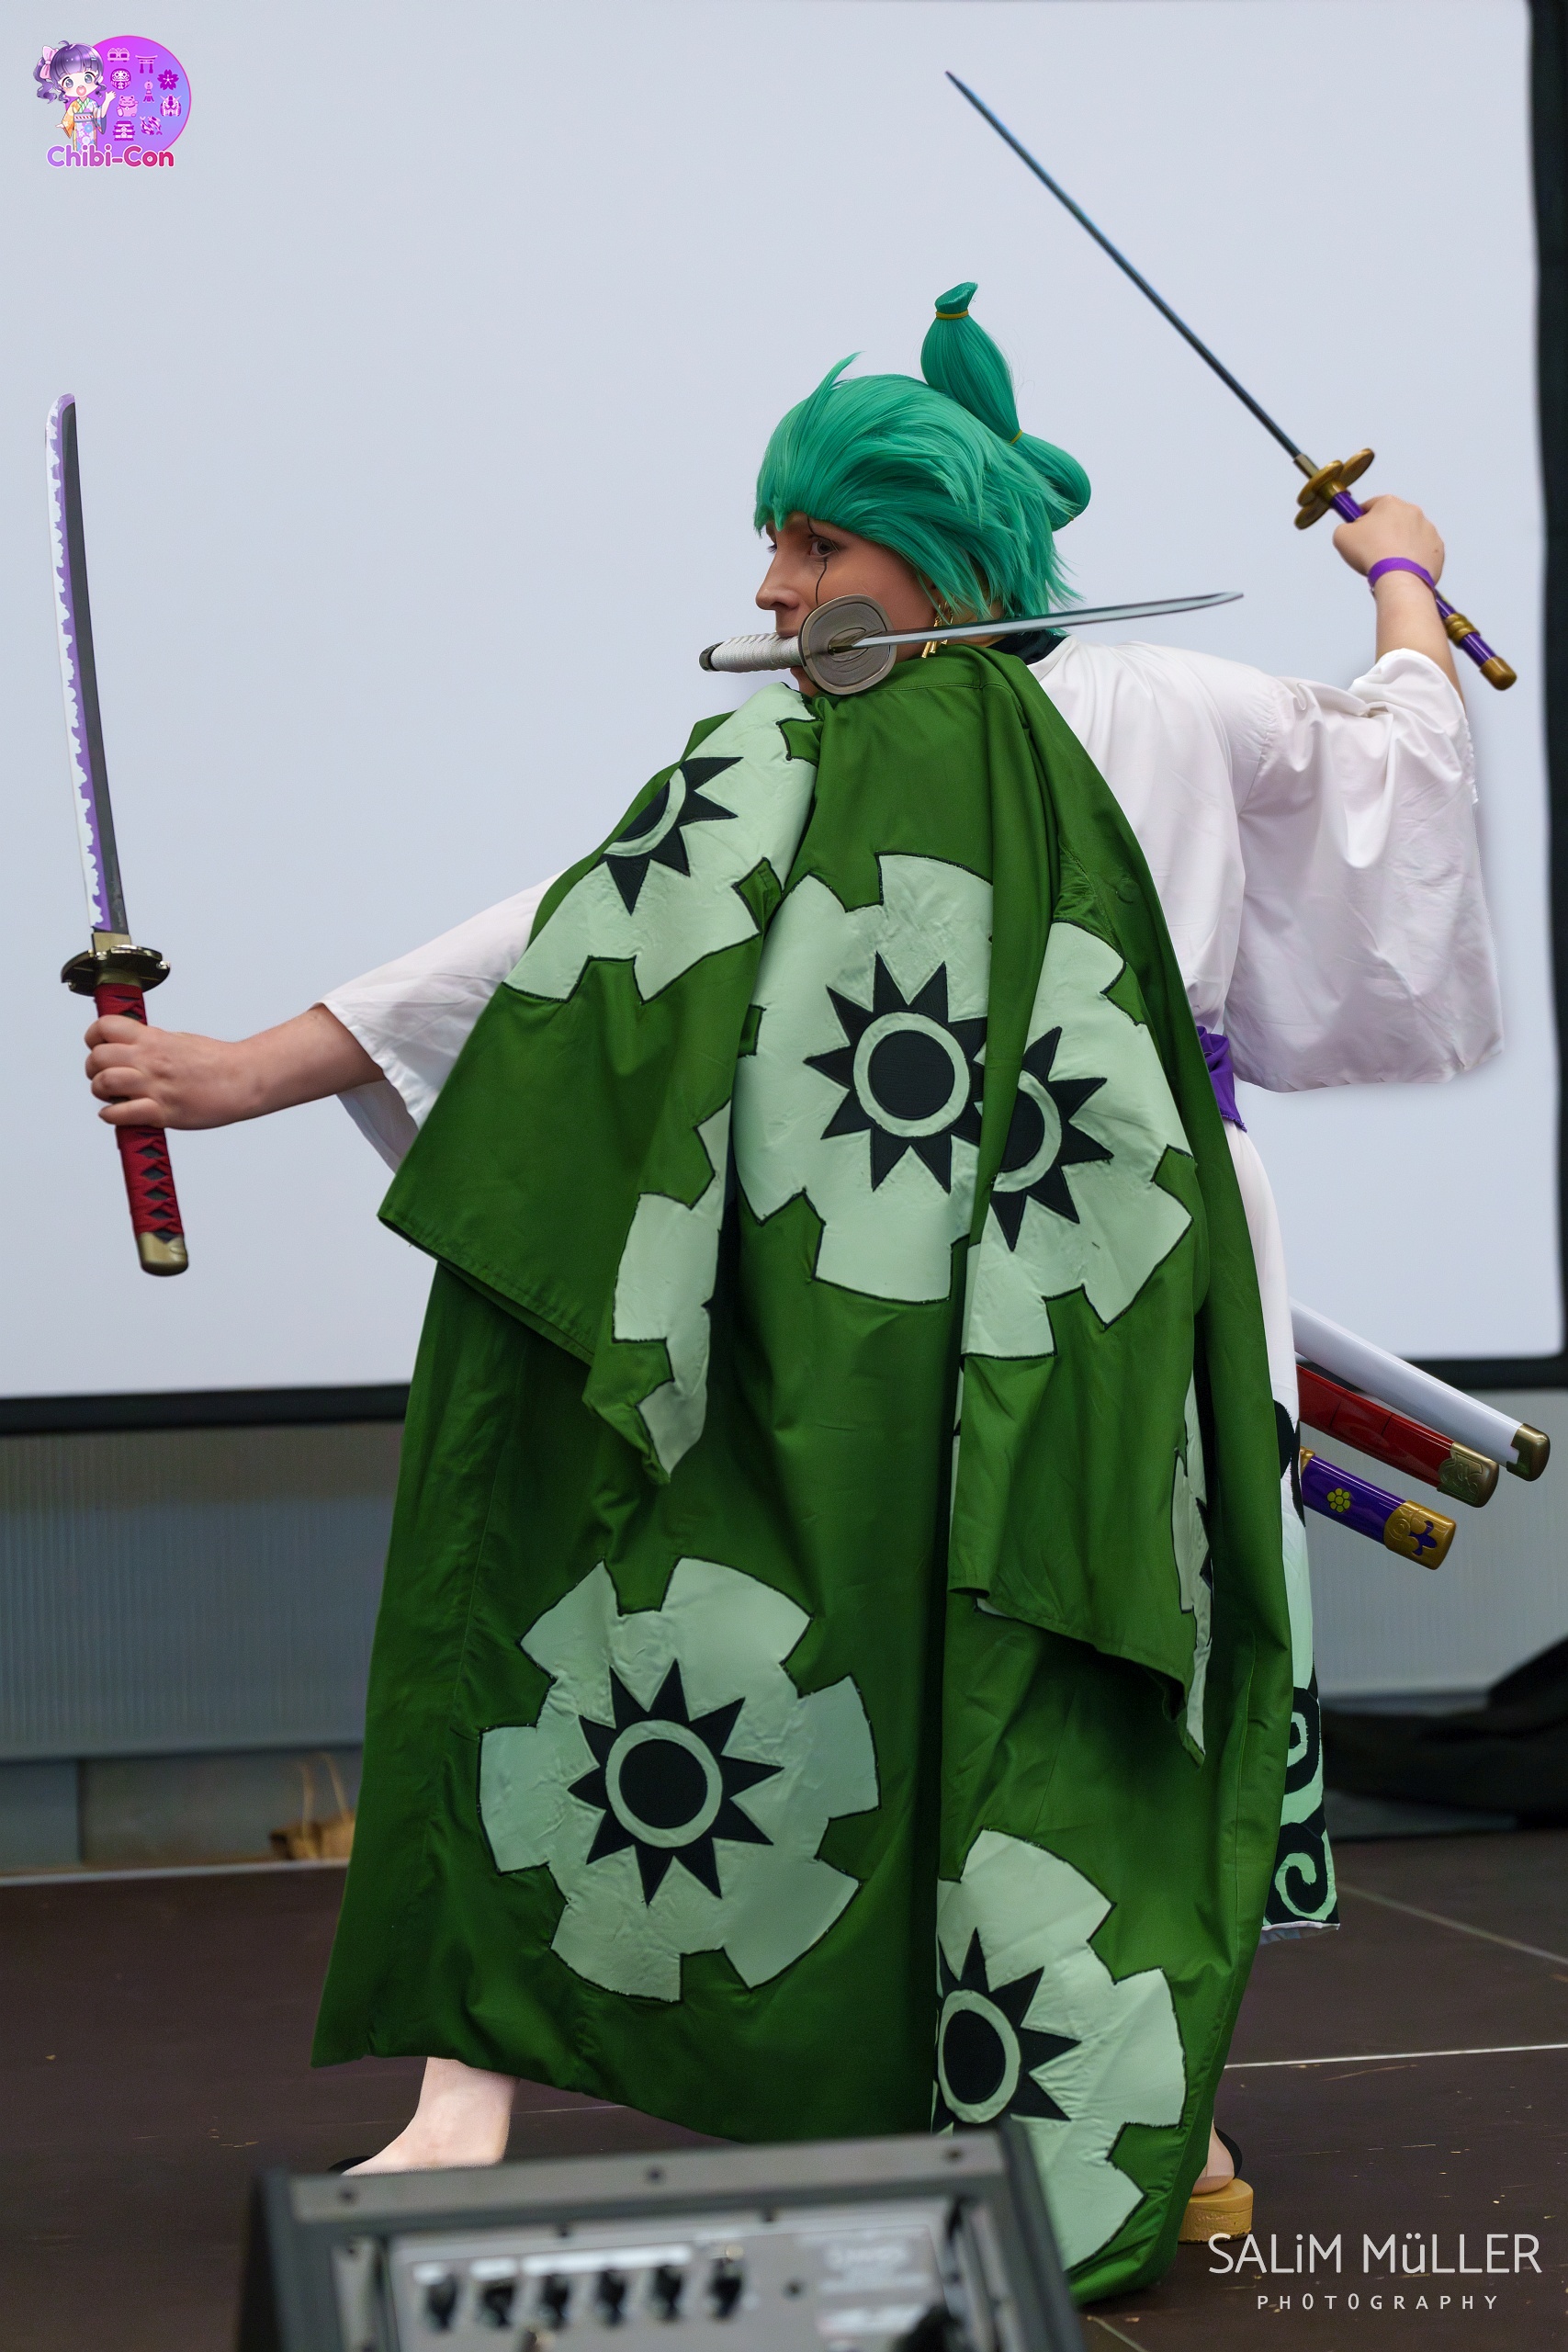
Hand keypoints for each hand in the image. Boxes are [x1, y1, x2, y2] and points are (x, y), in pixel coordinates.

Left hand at [84, 1003, 380, 1129]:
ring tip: (113, 1095)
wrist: (244, 1079)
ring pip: (104, 1083)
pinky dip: (112, 1116)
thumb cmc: (217, 1062)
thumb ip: (151, 1044)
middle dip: (94, 1069)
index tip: (97, 1046)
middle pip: (98, 1057)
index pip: (104, 1027)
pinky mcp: (162, 1111)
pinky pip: (121, 1113)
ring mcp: (155, 1085)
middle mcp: (150, 1060)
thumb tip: (132, 1049)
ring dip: (101, 1091)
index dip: (94, 1038)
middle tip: (104, 1076)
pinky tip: (119, 1114)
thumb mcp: (178, 1040)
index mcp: (153, 1039)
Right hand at [1332, 494, 1444, 582]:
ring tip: (1388, 563)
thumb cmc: (1372, 554)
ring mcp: (1428, 529)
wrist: (1399, 577)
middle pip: (1393, 519)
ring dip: (1400, 544)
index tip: (1357, 529)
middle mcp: (1412, 511)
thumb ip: (1344, 527)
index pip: (1371, 505)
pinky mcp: (1437, 548)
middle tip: (1372, 550)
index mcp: (1389, 504)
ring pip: (1410, 534)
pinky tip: (1403, 569)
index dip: (1361, 517)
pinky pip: (1423, 550)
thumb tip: (1350, 530)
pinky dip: (1414, 558)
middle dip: (1383, 532)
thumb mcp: (1341, 536)